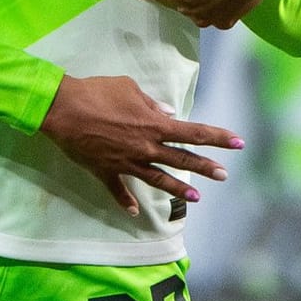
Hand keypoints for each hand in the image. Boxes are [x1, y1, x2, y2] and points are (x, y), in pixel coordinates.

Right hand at [39, 72, 243, 215]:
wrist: (62, 109)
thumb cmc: (97, 92)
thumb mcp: (130, 89)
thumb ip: (151, 103)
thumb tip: (168, 112)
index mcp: (154, 125)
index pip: (193, 132)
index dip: (218, 137)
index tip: (238, 143)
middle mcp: (145, 148)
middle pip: (182, 160)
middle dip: (206, 168)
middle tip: (224, 175)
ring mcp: (126, 163)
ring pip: (157, 179)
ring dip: (178, 190)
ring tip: (196, 198)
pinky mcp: (105, 172)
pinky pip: (118, 190)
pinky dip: (126, 201)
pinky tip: (134, 211)